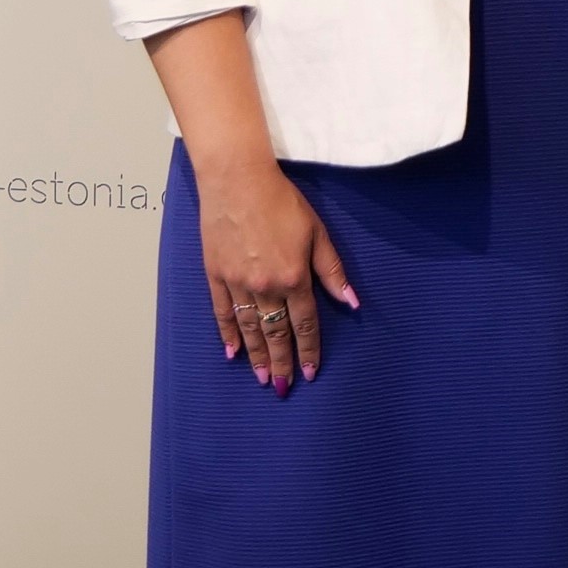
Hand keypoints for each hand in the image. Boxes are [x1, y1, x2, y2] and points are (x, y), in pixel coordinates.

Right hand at [199, 156, 354, 393]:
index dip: (309, 350)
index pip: (305, 324)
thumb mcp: (317, 232)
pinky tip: (233, 352)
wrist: (237, 181)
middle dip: (282, 362)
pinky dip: (228, 334)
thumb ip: (332, 270)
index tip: (311, 372)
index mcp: (294, 277)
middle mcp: (266, 286)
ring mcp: (237, 283)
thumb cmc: (281, 201)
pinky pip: (222, 312)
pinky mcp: (216, 275)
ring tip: (263, 378)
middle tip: (284, 386)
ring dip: (258, 356)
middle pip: (276, 333)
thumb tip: (351, 301)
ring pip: (250, 328)